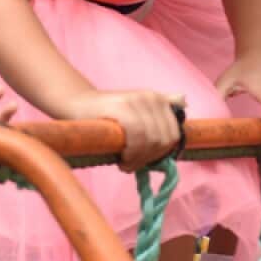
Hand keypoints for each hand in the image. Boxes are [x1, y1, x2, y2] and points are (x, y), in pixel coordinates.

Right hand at [63, 90, 182, 171]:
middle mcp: (151, 97)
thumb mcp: (136, 112)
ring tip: (125, 161)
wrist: (75, 104)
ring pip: (152, 140)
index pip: (173, 135)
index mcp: (158, 100)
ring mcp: (137, 100)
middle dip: (149, 158)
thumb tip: (184, 100)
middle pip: (164, 139)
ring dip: (139, 158)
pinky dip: (131, 153)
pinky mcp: (122, 106)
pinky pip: (138, 136)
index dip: (160, 154)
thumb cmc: (105, 115)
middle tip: (131, 164)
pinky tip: (121, 157)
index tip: (143, 160)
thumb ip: (157, 111)